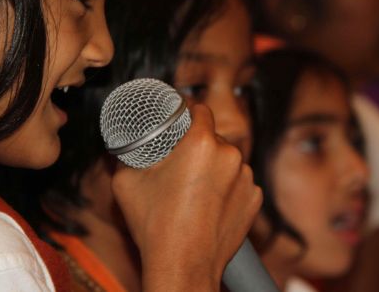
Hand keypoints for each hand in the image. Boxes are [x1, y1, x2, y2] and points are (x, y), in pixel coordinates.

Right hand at [111, 104, 262, 291]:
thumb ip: (129, 154)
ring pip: (228, 161)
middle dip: (199, 148)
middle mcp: (230, 155)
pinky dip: (228, 190)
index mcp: (201, 143)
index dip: (189, 115)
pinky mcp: (254, 199)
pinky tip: (209, 206)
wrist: (183, 267)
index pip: (201, 111)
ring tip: (194, 192)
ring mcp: (246, 178)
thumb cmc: (154, 224)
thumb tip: (124, 144)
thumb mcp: (126, 181)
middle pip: (214, 138)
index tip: (181, 123)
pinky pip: (240, 184)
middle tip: (179, 167)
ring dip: (215, 169)